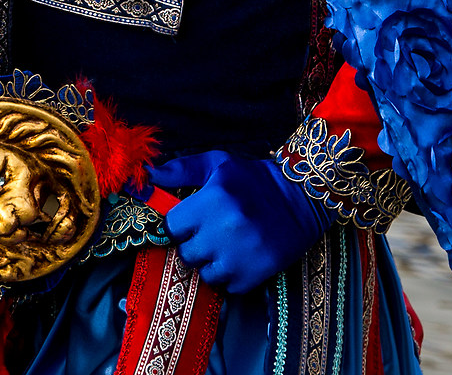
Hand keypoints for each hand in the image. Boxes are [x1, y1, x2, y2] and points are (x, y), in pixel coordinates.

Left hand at [149, 149, 325, 294]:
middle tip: (210, 235)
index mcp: (213, 199)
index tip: (190, 222)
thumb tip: (148, 176)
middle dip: (194, 245)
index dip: (180, 225)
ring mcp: (242, 254)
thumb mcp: (218, 164)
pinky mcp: (258, 273)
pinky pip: (228, 287)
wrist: (302, 197)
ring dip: (212, 264)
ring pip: (205, 274)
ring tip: (226, 248)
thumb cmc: (254, 179)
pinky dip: (232, 277)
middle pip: (186, 253)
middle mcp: (225, 228)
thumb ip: (181, 169)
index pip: (173, 226)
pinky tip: (241, 258)